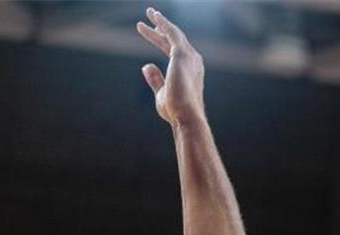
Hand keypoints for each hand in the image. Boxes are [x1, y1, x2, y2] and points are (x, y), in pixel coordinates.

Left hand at [136, 7, 205, 127]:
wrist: (186, 116)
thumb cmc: (176, 110)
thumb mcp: (162, 92)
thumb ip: (156, 79)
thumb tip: (146, 65)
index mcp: (190, 71)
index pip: (173, 51)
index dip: (160, 40)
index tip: (151, 32)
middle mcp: (193, 61)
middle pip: (174, 40)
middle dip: (162, 28)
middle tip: (151, 17)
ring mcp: (189, 57)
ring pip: (174, 34)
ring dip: (162, 22)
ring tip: (150, 12)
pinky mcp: (182, 55)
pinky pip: (172, 33)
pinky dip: (164, 23)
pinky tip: (155, 17)